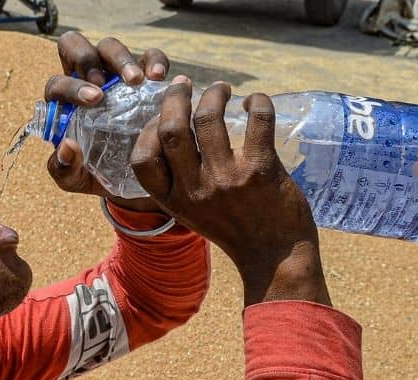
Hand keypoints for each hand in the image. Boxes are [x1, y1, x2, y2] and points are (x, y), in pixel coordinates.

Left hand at [45, 32, 169, 212]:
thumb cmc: (99, 174)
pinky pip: (149, 56)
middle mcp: (86, 81)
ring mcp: (116, 74)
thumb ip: (63, 169)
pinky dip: (154, 61)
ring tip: (137, 81)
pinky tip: (159, 79)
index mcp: (65, 103)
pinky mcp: (146, 74)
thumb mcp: (77, 180)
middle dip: (86, 59)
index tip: (93, 101)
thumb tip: (67, 146)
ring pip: (109, 46)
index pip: (57, 83)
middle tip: (104, 85)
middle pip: (75, 48)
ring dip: (122, 59)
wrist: (138, 179)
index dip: (70, 87)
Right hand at [131, 78, 330, 305]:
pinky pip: (257, 119)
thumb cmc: (235, 229)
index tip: (161, 116)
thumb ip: (180, 181)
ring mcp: (227, 178)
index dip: (147, 130)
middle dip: (175, 98)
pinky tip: (255, 102)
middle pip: (171, 128)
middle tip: (184, 86)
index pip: (142, 159)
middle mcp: (195, 189)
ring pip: (208, 116)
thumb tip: (173, 130)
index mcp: (174, 201)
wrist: (275, 255)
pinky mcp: (260, 169)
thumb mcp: (193, 213)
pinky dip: (257, 102)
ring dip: (214, 93)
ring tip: (221, 89)